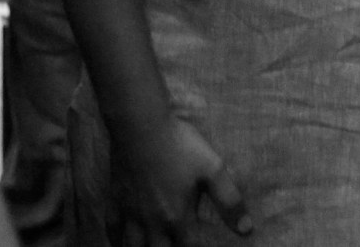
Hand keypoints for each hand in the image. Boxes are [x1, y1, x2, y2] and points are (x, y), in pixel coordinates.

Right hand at [112, 112, 252, 244]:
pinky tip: (117, 243)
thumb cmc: (179, 145)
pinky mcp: (115, 200)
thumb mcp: (212, 169)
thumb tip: (247, 229)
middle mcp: (153, 222)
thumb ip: (229, 201)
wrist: (141, 125)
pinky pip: (112, 229)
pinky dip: (114, 240)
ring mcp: (131, 213)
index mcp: (178, 217)